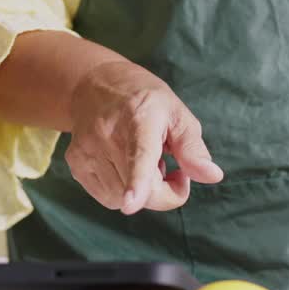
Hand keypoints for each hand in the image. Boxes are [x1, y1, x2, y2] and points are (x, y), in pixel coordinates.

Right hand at [66, 61, 223, 213]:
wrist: (95, 85)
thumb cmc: (146, 101)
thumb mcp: (178, 115)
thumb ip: (194, 149)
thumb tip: (212, 176)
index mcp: (139, 119)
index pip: (139, 156)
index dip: (137, 182)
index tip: (131, 203)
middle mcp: (106, 136)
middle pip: (142, 192)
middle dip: (166, 192)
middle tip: (175, 170)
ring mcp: (87, 152)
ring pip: (123, 200)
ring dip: (143, 191)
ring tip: (145, 161)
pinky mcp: (76, 165)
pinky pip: (108, 198)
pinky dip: (124, 191)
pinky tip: (127, 167)